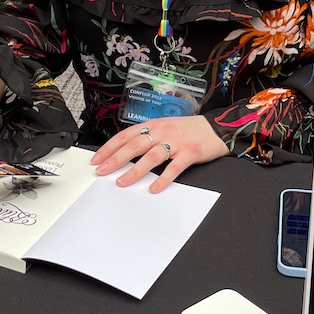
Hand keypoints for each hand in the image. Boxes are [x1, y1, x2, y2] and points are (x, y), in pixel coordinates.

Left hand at [91, 116, 228, 193]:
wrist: (216, 127)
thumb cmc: (188, 130)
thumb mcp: (165, 128)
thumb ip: (147, 137)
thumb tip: (125, 152)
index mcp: (153, 125)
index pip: (125, 136)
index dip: (109, 147)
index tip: (97, 160)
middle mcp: (163, 132)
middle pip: (134, 145)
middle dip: (116, 159)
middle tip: (103, 171)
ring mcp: (176, 142)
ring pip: (151, 156)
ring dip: (135, 170)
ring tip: (123, 182)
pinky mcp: (190, 152)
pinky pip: (174, 167)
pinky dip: (163, 178)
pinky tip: (154, 188)